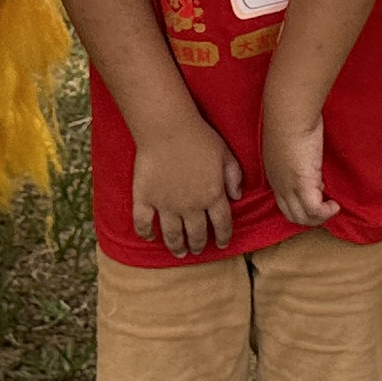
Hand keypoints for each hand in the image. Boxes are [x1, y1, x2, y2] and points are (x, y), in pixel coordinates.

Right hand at [128, 119, 244, 255]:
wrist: (168, 128)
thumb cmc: (199, 136)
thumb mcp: (226, 154)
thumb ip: (234, 176)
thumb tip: (237, 196)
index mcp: (212, 195)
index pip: (222, 224)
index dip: (223, 236)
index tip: (222, 244)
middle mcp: (191, 206)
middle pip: (197, 233)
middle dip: (199, 244)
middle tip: (197, 250)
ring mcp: (167, 205)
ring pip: (173, 234)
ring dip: (177, 246)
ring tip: (179, 252)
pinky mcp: (145, 198)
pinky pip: (143, 222)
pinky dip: (146, 233)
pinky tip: (149, 237)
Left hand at [264, 103, 337, 226]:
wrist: (289, 115)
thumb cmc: (290, 120)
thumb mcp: (289, 142)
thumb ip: (296, 154)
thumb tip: (310, 160)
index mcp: (274, 174)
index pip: (284, 202)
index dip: (301, 204)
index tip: (318, 192)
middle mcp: (279, 185)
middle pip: (292, 215)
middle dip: (310, 216)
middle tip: (326, 204)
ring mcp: (289, 187)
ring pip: (302, 218)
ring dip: (319, 217)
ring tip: (332, 206)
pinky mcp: (303, 185)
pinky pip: (315, 211)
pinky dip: (326, 213)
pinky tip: (335, 205)